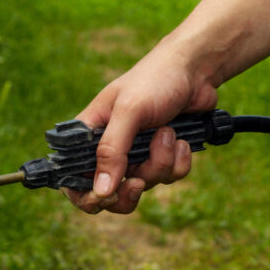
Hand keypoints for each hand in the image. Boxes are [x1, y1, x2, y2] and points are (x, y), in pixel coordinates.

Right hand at [67, 42, 216, 215]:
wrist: (195, 70)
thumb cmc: (154, 80)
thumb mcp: (129, 111)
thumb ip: (111, 151)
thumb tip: (100, 192)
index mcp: (91, 134)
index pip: (74, 176)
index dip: (85, 194)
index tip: (103, 198)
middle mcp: (112, 147)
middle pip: (111, 193)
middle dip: (129, 190)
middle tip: (138, 180)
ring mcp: (139, 153)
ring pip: (146, 183)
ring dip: (160, 162)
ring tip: (167, 132)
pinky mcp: (164, 155)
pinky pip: (170, 176)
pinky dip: (179, 161)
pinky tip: (182, 139)